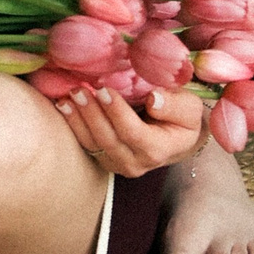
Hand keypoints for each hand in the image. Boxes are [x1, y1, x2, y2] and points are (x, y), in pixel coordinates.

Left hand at [57, 83, 206, 175]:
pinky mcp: (105, 159)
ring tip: (67, 97)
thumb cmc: (183, 118)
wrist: (175, 138)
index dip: (116, 112)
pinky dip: (73, 125)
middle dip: (91, 113)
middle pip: (108, 139)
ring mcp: (118, 164)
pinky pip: (85, 144)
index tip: (105, 89)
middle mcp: (135, 163)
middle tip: (79, 90)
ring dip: (78, 119)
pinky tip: (63, 106)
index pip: (132, 132)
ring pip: (93, 144)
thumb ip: (175, 105)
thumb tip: (154, 99)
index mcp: (157, 150)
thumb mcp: (190, 108)